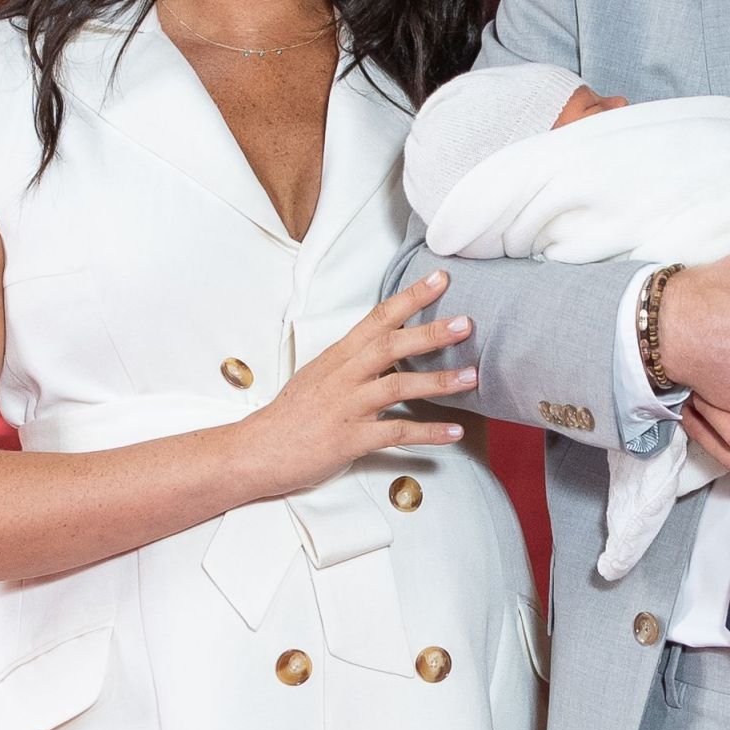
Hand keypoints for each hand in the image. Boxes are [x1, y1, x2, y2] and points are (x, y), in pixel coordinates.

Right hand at [235, 270, 478, 496]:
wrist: (258, 450)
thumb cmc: (292, 413)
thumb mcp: (320, 374)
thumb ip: (354, 360)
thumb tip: (389, 346)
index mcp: (338, 356)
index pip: (377, 318)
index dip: (410, 297)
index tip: (440, 279)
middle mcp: (343, 376)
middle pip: (390, 346)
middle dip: (430, 333)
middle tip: (466, 323)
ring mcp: (347, 407)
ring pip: (397, 387)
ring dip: (437, 382)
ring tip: (471, 378)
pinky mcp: (350, 440)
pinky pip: (395, 434)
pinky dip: (427, 433)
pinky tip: (454, 432)